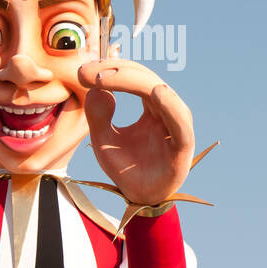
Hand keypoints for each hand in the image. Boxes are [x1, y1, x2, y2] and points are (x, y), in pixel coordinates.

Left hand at [78, 59, 193, 205]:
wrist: (139, 197)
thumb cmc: (125, 167)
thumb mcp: (103, 140)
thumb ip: (97, 115)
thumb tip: (95, 87)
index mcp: (151, 108)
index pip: (134, 78)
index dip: (110, 70)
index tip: (83, 70)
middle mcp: (167, 111)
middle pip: (145, 79)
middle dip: (116, 71)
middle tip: (87, 71)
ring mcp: (176, 124)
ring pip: (160, 92)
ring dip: (133, 81)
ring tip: (105, 76)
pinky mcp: (183, 143)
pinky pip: (179, 120)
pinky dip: (169, 104)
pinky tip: (155, 92)